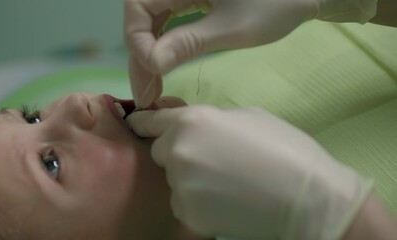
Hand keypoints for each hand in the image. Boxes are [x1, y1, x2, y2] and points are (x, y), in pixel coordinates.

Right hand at [124, 0, 376, 107]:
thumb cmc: (275, 4)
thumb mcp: (230, 28)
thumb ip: (187, 42)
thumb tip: (151, 63)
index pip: (138, 6)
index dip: (138, 40)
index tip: (154, 71)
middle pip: (142, 17)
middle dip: (141, 56)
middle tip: (145, 96)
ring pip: (152, 23)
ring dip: (149, 55)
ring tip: (152, 90)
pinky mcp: (191, 0)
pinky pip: (168, 22)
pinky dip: (164, 46)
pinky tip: (164, 68)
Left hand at [127, 106, 372, 238]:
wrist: (307, 197)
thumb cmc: (283, 148)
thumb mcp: (246, 117)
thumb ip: (209, 119)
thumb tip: (193, 126)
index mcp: (191, 121)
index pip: (150, 121)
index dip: (143, 123)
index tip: (136, 124)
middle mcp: (178, 152)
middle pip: (160, 152)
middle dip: (176, 154)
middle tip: (209, 160)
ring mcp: (180, 186)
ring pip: (172, 179)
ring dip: (188, 180)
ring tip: (225, 183)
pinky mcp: (188, 214)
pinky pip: (183, 203)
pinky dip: (197, 203)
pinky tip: (225, 201)